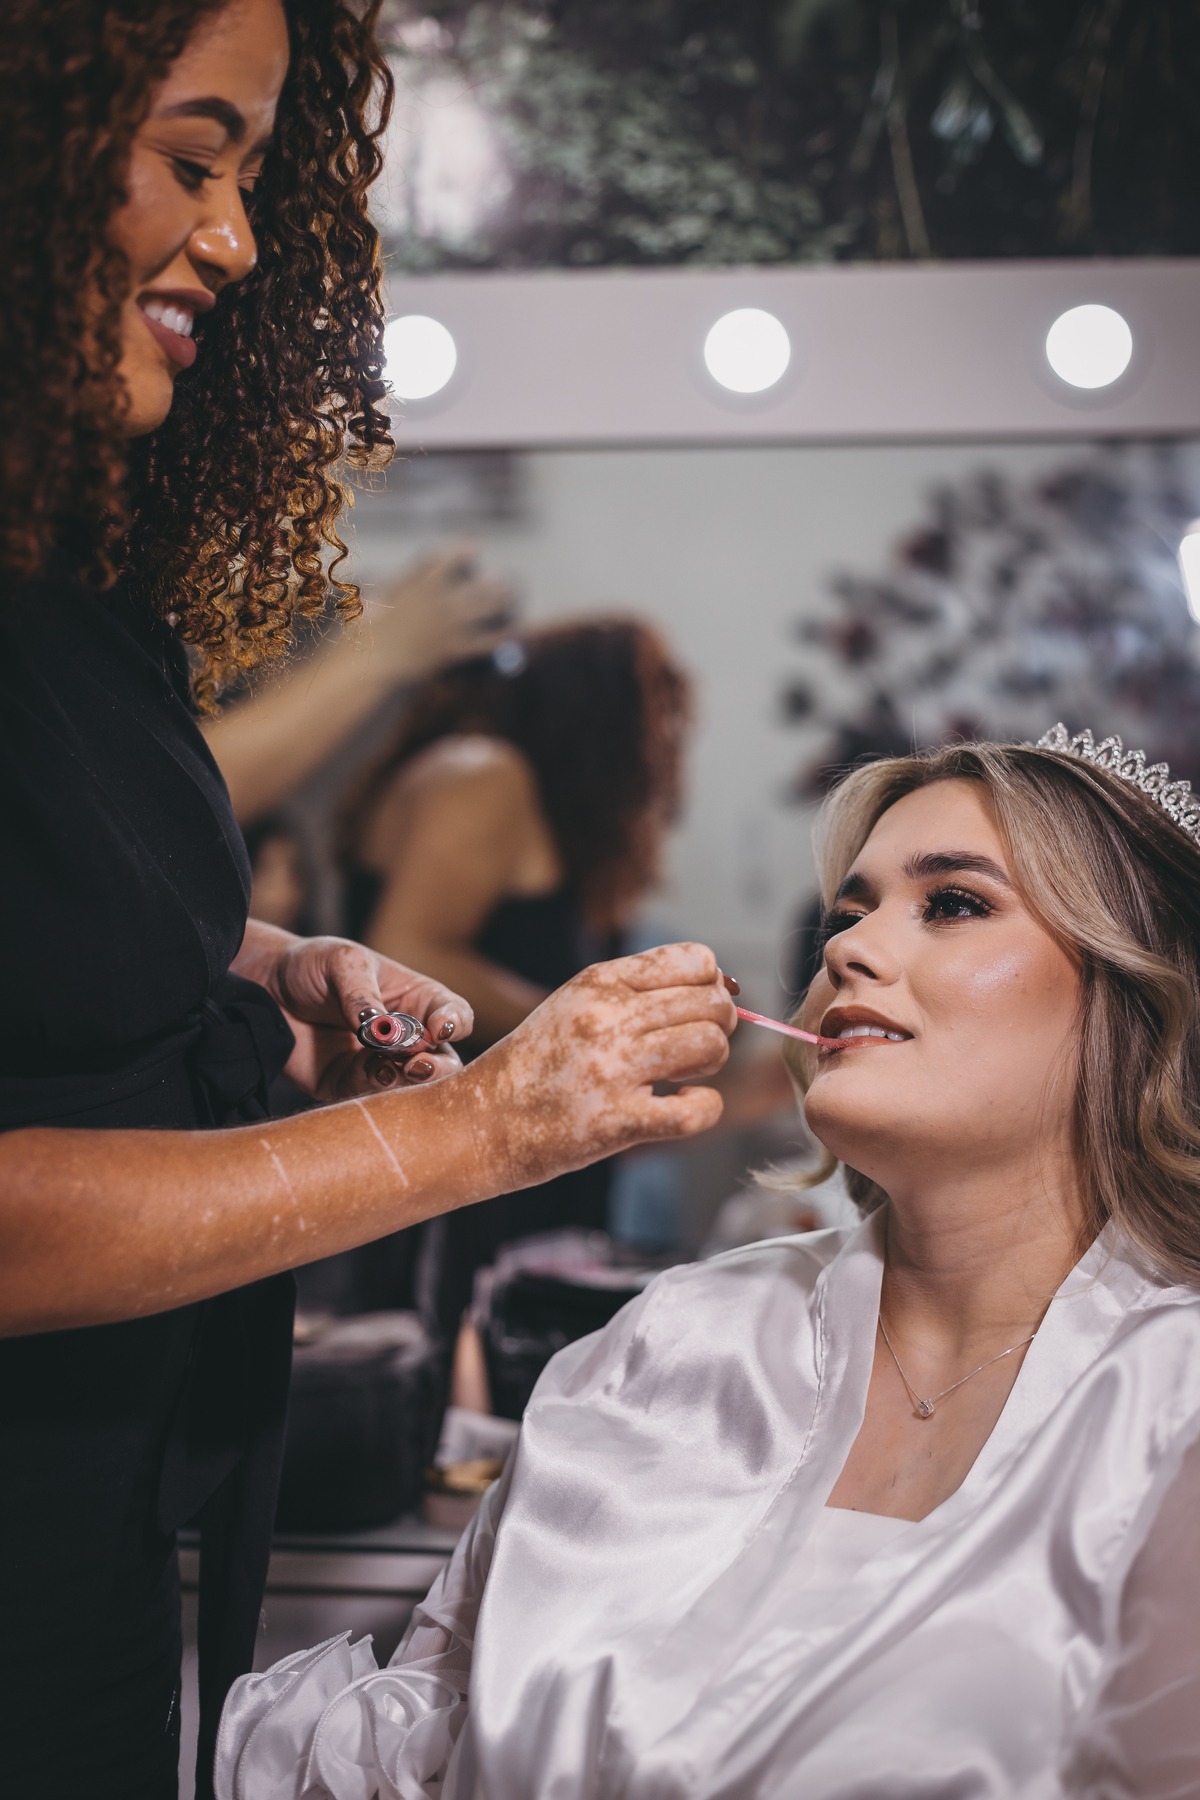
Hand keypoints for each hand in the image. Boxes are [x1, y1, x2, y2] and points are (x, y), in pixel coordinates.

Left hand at [234, 922, 473, 1101]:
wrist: (262, 987)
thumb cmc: (312, 964)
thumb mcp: (343, 963)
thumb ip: (364, 995)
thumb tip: (382, 1030)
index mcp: (417, 1001)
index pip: (454, 1017)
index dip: (454, 1025)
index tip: (438, 1028)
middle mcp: (406, 1037)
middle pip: (444, 1063)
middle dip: (436, 1068)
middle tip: (415, 1064)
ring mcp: (380, 1064)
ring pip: (412, 1088)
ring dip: (403, 1082)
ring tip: (381, 1063)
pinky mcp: (349, 1086)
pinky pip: (370, 1098)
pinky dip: (371, 1089)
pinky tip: (361, 1069)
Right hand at [365, 543, 511, 681]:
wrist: (377, 661)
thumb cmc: (379, 630)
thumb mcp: (389, 596)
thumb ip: (407, 578)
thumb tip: (422, 565)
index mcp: (422, 585)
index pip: (450, 560)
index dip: (465, 549)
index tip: (475, 544)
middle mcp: (440, 602)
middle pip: (479, 585)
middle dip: (499, 582)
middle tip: (508, 582)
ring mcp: (448, 625)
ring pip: (488, 608)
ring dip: (506, 600)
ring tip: (516, 597)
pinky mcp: (454, 648)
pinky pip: (487, 642)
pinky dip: (507, 636)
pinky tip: (521, 632)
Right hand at [460, 942, 735, 1190]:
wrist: (480, 1122)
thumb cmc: (534, 1066)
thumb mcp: (574, 1004)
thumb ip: (636, 989)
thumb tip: (719, 984)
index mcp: (598, 982)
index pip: (695, 959)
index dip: (711, 984)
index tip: (698, 1007)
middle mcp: (606, 1018)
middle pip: (712, 1003)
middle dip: (718, 1027)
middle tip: (693, 1050)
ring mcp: (611, 1069)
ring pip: (710, 1045)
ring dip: (710, 1065)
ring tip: (681, 1077)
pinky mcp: (615, 1121)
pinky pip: (696, 1110)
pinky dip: (704, 1109)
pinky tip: (680, 1107)